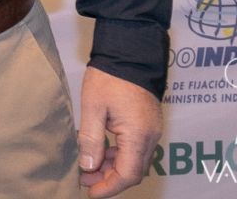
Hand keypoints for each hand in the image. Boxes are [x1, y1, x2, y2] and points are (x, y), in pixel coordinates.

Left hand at [77, 66, 162, 196]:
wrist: (129, 52)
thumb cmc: (109, 77)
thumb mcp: (93, 107)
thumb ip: (91, 139)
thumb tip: (88, 167)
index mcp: (138, 135)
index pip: (127, 174)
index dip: (109, 187)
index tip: (90, 192)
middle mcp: (150, 137)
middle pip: (133, 171)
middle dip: (109, 180)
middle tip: (84, 179)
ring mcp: (152, 130)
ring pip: (135, 160)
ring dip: (113, 167)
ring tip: (88, 167)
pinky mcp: (148, 123)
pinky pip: (136, 148)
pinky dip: (119, 155)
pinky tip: (101, 151)